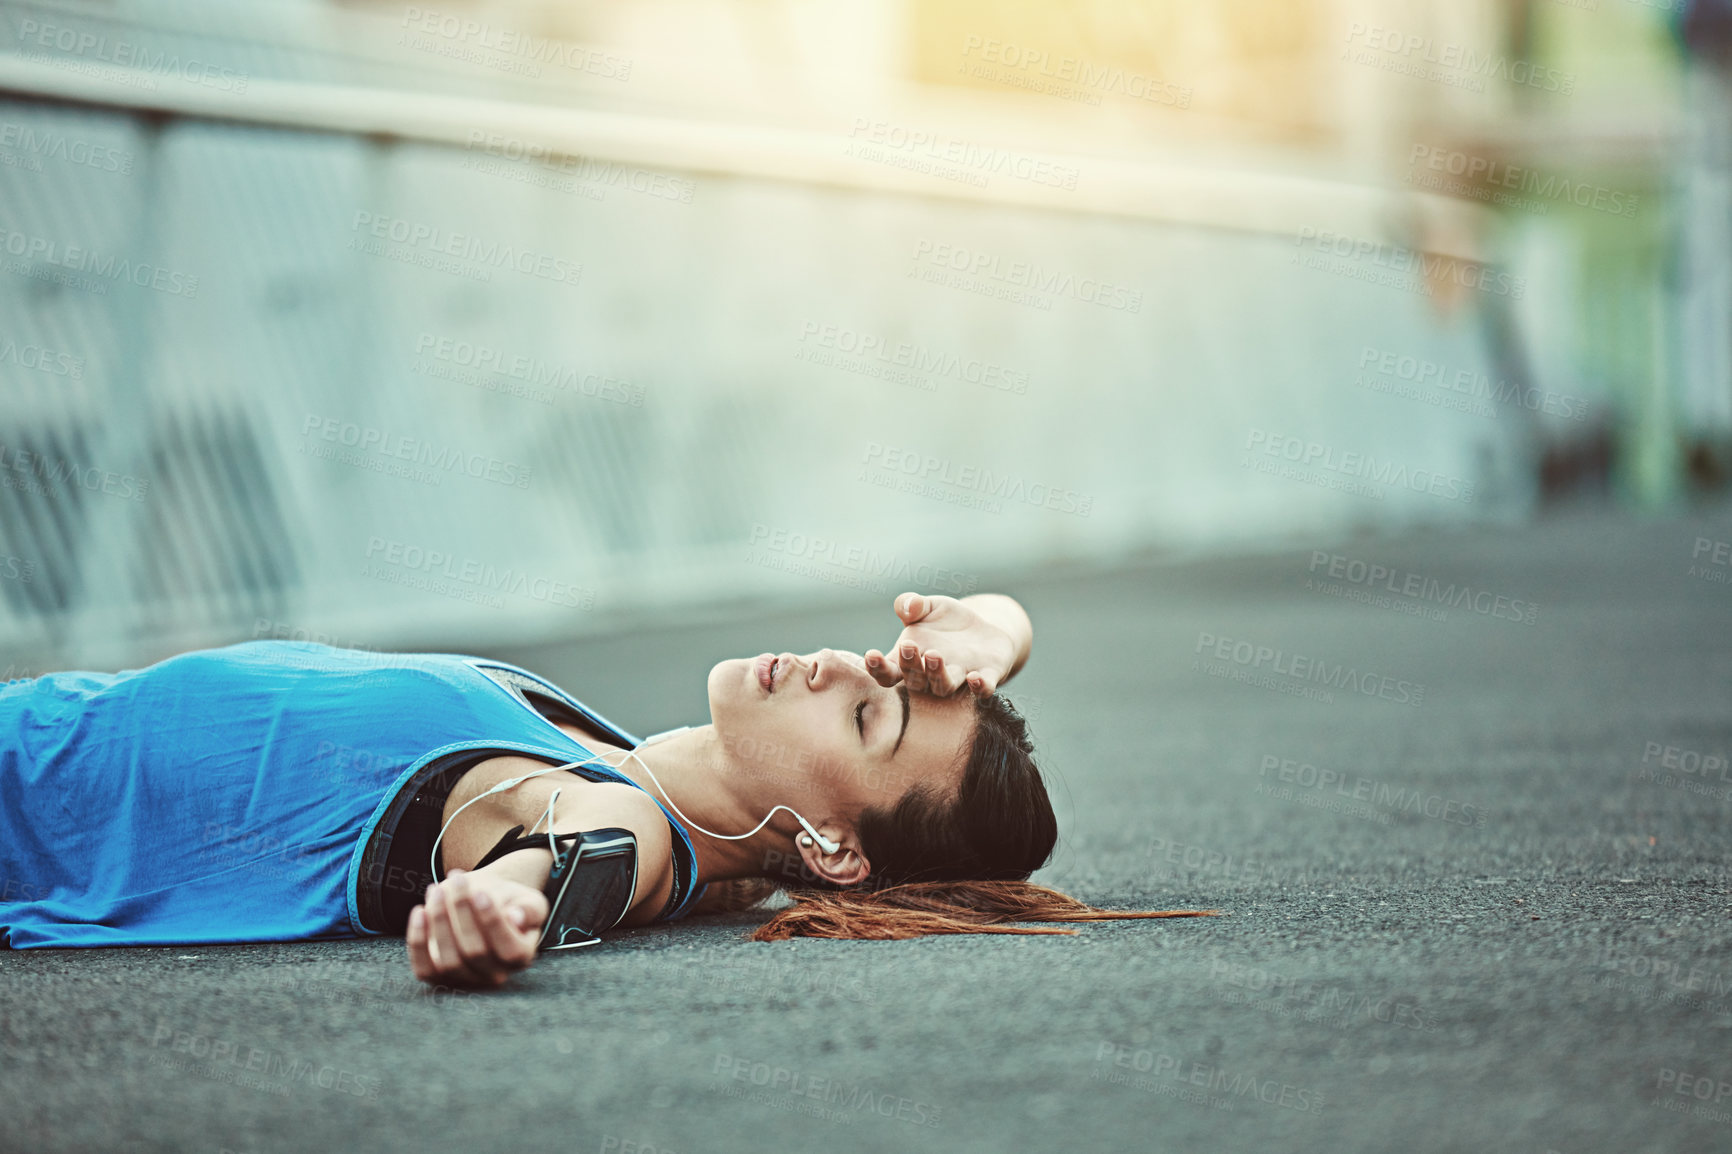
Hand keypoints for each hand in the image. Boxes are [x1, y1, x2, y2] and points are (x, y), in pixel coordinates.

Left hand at [406, 868, 548, 987]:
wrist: (484, 902)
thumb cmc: (509, 902)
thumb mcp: (529, 900)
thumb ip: (529, 909)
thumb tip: (517, 918)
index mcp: (521, 957)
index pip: (509, 950)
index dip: (493, 923)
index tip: (481, 892)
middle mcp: (494, 976)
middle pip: (475, 952)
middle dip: (462, 911)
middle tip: (457, 878)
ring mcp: (465, 980)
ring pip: (447, 962)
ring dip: (439, 922)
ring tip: (436, 889)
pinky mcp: (439, 977)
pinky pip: (424, 968)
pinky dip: (418, 941)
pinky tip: (420, 911)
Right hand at [864, 593, 1017, 696]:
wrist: (984, 629)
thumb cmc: (947, 621)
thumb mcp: (928, 606)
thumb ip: (911, 604)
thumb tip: (909, 606)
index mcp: (911, 659)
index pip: (889, 672)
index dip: (878, 668)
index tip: (872, 655)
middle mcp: (931, 675)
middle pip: (915, 681)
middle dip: (910, 666)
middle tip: (908, 646)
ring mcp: (959, 677)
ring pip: (944, 687)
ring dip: (938, 675)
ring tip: (934, 655)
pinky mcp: (987, 676)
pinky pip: (983, 688)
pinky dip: (980, 687)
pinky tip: (975, 678)